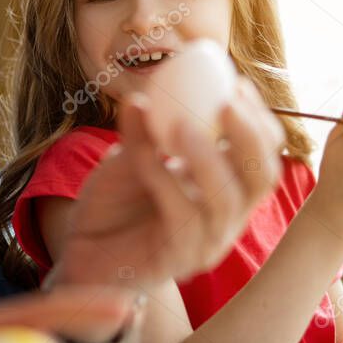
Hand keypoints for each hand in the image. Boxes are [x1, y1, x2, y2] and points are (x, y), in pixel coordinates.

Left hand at [56, 77, 284, 286]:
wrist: (80, 253)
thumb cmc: (112, 206)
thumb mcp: (129, 159)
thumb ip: (143, 133)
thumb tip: (142, 97)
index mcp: (225, 189)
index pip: (262, 157)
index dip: (259, 122)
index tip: (238, 84)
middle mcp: (225, 218)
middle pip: (262, 179)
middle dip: (251, 137)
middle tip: (227, 103)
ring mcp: (205, 242)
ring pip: (225, 200)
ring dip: (208, 158)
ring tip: (183, 127)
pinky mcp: (178, 258)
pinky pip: (180, 213)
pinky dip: (162, 176)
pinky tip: (141, 155)